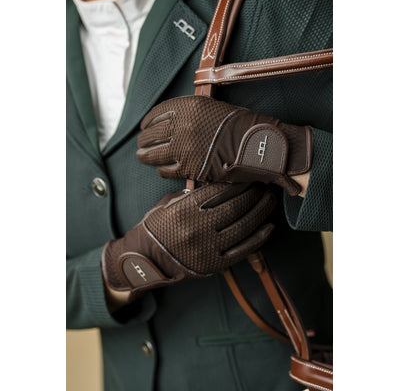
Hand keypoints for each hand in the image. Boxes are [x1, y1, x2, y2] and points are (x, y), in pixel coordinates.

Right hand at [101, 182, 275, 302]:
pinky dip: (258, 238)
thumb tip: (217, 184)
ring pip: (243, 226)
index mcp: (184, 210)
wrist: (146, 260)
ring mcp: (208, 248)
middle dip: (253, 192)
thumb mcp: (167, 204)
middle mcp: (198, 228)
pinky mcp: (215, 264)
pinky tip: (268, 226)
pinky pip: (242, 250)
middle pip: (235, 207)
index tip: (246, 174)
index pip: (218, 191)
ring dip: (260, 211)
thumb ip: (191, 195)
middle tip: (263, 183)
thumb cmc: (156, 228)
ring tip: (270, 199)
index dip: (236, 182)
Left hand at [137, 96, 312, 195]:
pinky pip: (165, 170)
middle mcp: (182, 126)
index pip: (156, 114)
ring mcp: (184, 148)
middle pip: (151, 135)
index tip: (144, 126)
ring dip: (145, 156)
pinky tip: (162, 168)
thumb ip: (190, 114)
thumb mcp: (213, 108)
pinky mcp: (189, 168)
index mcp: (188, 107)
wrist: (258, 145)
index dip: (147, 122)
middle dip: (143, 141)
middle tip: (141, 144)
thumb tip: (172, 122)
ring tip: (143, 156)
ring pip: (153, 154)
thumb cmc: (241, 125)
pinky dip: (161, 169)